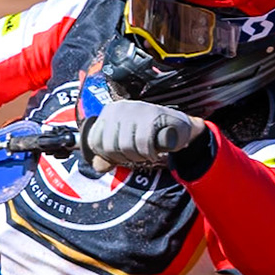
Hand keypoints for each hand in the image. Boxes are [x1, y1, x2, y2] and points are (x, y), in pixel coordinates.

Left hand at [83, 100, 206, 169]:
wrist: (180, 128)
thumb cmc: (150, 135)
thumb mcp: (124, 144)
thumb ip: (108, 155)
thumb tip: (98, 166)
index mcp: (108, 112)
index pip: (94, 142)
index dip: (108, 156)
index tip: (122, 154)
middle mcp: (120, 108)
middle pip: (110, 146)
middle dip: (125, 157)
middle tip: (138, 154)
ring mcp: (136, 110)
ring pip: (126, 146)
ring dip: (139, 156)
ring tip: (147, 151)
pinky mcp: (152, 115)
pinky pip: (143, 144)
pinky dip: (150, 153)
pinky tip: (155, 150)